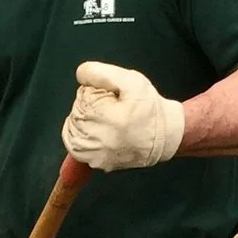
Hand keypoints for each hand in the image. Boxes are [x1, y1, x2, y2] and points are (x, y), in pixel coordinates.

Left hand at [62, 61, 184, 170]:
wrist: (165, 136)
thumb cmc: (150, 109)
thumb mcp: (132, 81)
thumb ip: (103, 74)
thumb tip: (81, 74)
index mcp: (110, 119)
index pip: (82, 97)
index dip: (93, 91)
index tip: (109, 96)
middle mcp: (101, 140)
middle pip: (76, 112)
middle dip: (88, 105)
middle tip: (109, 107)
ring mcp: (98, 155)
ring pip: (72, 129)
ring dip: (81, 119)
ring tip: (104, 118)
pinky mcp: (98, 163)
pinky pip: (75, 147)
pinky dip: (77, 135)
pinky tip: (92, 129)